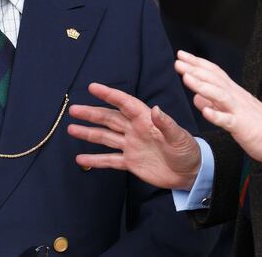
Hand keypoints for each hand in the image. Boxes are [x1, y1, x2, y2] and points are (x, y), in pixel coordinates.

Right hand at [68, 83, 201, 189]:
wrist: (190, 173)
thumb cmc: (188, 150)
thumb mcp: (179, 137)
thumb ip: (166, 124)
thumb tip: (156, 109)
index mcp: (146, 119)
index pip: (124, 103)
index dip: (109, 95)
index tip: (93, 87)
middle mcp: (135, 130)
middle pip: (109, 118)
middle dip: (92, 113)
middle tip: (73, 109)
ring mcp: (131, 145)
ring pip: (105, 137)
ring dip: (89, 133)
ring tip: (70, 128)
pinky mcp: (130, 162)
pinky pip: (109, 160)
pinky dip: (95, 159)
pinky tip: (80, 158)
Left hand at [176, 50, 261, 162]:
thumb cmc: (255, 125)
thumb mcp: (232, 111)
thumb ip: (214, 104)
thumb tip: (196, 97)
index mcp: (233, 92)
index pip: (213, 73)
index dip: (197, 63)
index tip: (181, 54)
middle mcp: (235, 97)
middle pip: (214, 79)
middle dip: (195, 69)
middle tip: (177, 61)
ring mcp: (239, 110)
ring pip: (219, 95)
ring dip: (202, 86)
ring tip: (186, 78)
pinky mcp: (242, 126)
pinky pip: (229, 120)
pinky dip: (217, 115)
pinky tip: (205, 112)